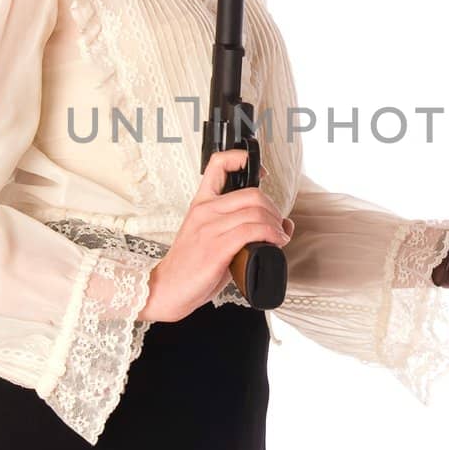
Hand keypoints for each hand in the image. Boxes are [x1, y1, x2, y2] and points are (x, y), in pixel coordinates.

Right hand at [138, 149, 293, 322]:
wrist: (167, 289)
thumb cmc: (190, 266)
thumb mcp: (209, 237)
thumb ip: (239, 226)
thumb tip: (281, 224)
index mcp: (201, 203)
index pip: (218, 165)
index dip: (242, 160)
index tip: (261, 172)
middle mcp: (205, 211)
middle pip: (252, 194)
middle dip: (274, 209)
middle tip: (278, 224)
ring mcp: (210, 228)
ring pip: (256, 212)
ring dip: (276, 225)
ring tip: (278, 237)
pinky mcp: (216, 247)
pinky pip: (252, 230)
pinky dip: (272, 235)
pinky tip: (275, 243)